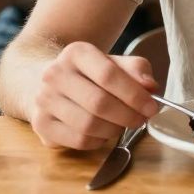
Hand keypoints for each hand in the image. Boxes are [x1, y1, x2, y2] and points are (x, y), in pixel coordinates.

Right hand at [30, 41, 159, 149]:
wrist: (46, 81)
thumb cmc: (88, 74)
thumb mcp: (114, 63)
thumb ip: (136, 70)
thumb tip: (150, 86)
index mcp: (75, 53)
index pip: (108, 75)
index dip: (134, 95)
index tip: (152, 107)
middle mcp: (55, 74)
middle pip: (99, 103)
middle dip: (127, 116)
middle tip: (141, 120)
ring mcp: (44, 100)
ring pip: (88, 125)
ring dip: (114, 130)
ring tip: (122, 124)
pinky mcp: (41, 124)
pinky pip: (78, 141)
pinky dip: (98, 141)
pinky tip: (103, 132)